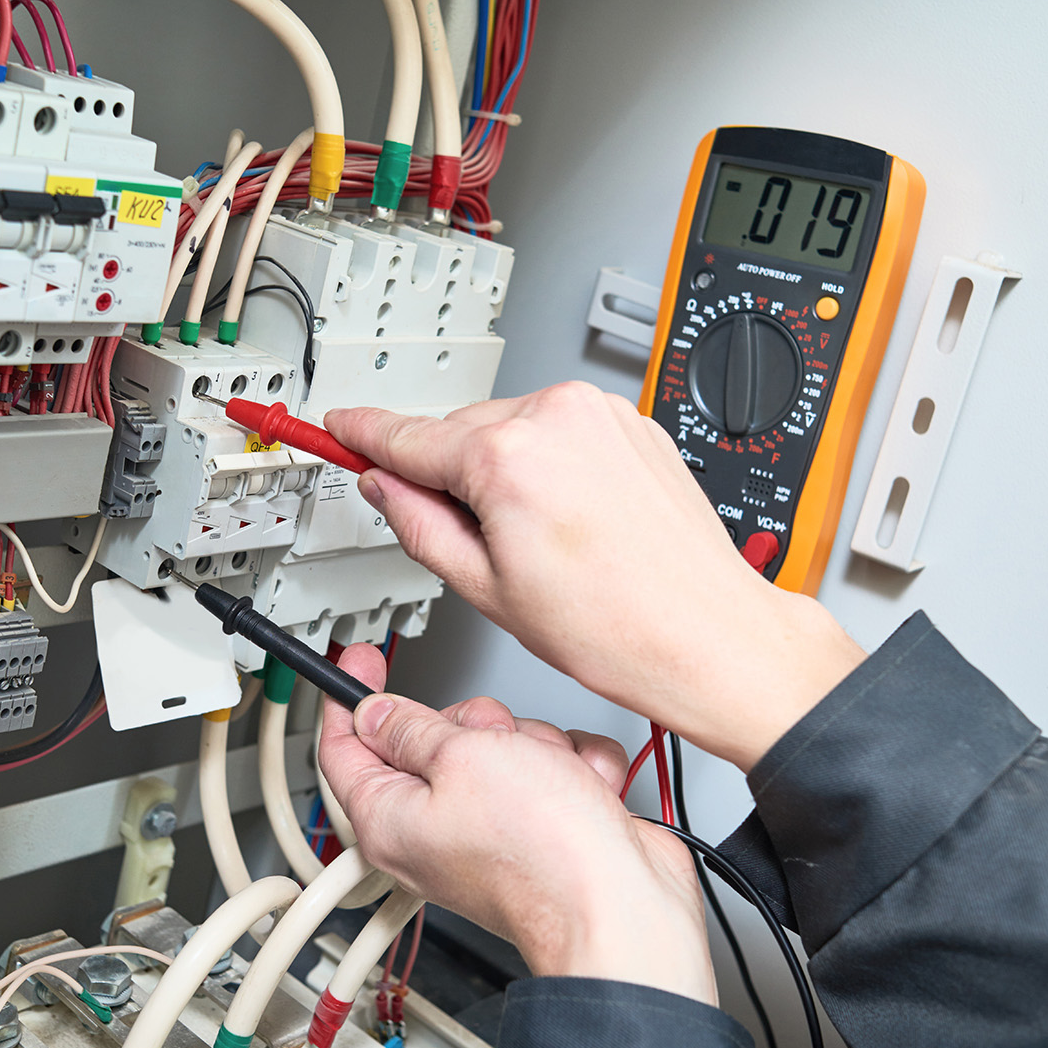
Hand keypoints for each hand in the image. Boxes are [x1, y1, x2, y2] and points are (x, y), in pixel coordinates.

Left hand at [320, 643, 718, 1004]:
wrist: (623, 904)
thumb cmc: (540, 849)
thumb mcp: (460, 755)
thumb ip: (412, 727)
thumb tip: (374, 713)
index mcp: (390, 820)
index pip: (344, 749)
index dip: (350, 696)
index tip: (360, 661)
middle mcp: (434, 832)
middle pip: (433, 739)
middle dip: (474, 723)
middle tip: (494, 739)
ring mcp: (491, 831)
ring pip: (500, 746)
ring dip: (534, 745)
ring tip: (550, 774)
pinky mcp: (543, 828)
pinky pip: (550, 768)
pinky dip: (574, 770)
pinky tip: (584, 789)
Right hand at [326, 382, 864, 768]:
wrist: (707, 634)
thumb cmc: (616, 627)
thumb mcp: (485, 589)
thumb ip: (418, 525)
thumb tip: (386, 488)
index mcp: (508, 456)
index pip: (408, 436)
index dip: (364, 436)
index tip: (340, 428)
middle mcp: (556, 416)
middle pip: (460, 432)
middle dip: (449, 477)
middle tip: (474, 544)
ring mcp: (600, 414)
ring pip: (510, 428)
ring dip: (501, 470)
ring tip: (539, 542)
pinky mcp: (630, 423)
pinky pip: (560, 431)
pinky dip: (548, 464)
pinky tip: (569, 521)